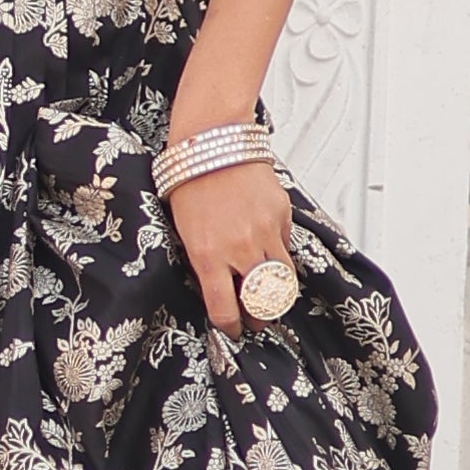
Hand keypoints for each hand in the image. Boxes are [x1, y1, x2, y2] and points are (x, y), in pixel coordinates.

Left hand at [167, 155, 291, 337]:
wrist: (212, 140)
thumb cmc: (190, 180)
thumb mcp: (184, 230)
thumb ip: (203, 262)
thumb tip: (216, 288)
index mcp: (209, 255)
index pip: (226, 309)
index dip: (230, 326)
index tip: (231, 328)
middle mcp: (240, 248)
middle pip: (262, 302)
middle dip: (260, 317)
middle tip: (256, 319)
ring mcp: (265, 231)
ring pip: (282, 280)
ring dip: (275, 292)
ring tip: (267, 294)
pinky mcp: (282, 215)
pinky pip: (286, 246)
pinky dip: (278, 253)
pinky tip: (266, 249)